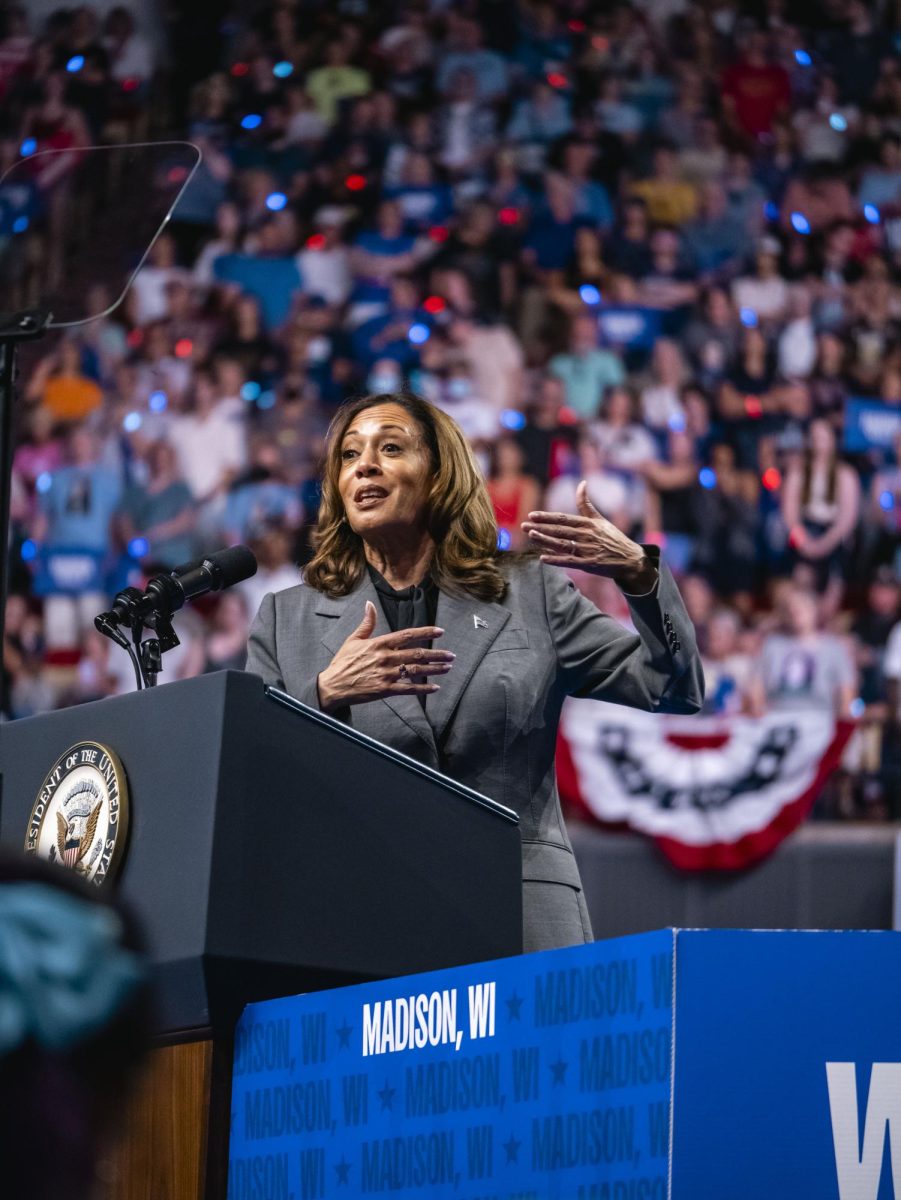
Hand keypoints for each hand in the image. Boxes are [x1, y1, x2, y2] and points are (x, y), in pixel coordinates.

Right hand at [316, 601, 453, 712]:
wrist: (332, 686)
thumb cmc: (343, 663)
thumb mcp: (353, 640)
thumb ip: (367, 623)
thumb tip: (369, 605)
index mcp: (379, 643)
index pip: (407, 635)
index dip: (426, 632)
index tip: (440, 631)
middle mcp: (385, 658)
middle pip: (417, 654)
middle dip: (437, 654)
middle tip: (451, 655)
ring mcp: (386, 674)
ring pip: (416, 670)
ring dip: (434, 669)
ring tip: (447, 668)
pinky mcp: (385, 690)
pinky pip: (408, 689)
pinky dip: (423, 689)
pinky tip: (435, 688)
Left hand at [521, 481, 655, 589]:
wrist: (630, 558)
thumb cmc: (613, 538)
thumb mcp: (600, 519)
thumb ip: (586, 504)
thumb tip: (582, 483)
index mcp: (588, 524)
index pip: (563, 518)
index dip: (547, 517)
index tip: (532, 515)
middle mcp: (587, 535)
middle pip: (559, 531)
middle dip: (540, 527)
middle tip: (523, 525)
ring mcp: (587, 550)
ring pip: (562, 544)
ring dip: (545, 540)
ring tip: (531, 536)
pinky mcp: (589, 564)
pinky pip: (569, 561)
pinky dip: (556, 560)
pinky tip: (543, 558)